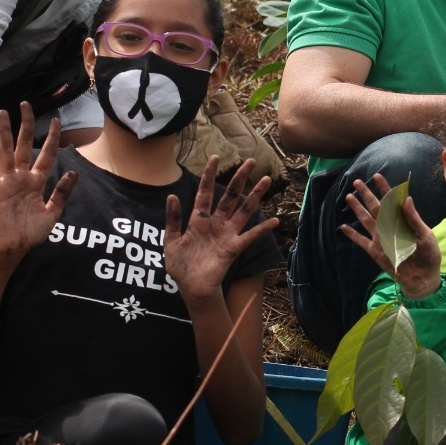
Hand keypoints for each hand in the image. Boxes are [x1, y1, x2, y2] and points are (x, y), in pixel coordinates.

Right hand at [0, 103, 77, 264]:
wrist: (14, 248)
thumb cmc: (32, 232)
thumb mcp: (54, 212)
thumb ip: (62, 193)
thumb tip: (73, 173)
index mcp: (37, 181)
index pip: (47, 154)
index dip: (52, 137)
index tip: (56, 119)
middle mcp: (22, 177)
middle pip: (24, 144)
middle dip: (26, 124)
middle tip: (26, 104)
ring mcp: (8, 183)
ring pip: (6, 152)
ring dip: (5, 133)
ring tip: (3, 113)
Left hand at [164, 157, 277, 304]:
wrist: (190, 288)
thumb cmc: (180, 266)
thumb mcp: (170, 241)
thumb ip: (172, 220)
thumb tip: (171, 195)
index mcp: (198, 220)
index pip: (204, 192)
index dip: (209, 175)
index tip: (214, 157)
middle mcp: (215, 223)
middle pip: (229, 196)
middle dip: (240, 178)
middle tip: (251, 161)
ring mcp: (226, 234)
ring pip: (243, 210)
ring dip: (255, 195)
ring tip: (265, 179)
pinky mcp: (233, 248)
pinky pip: (250, 236)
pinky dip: (263, 229)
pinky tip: (275, 221)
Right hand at [341, 174, 442, 299]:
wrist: (423, 278)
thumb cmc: (428, 255)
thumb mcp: (425, 235)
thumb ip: (413, 218)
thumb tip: (407, 198)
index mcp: (402, 221)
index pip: (392, 201)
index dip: (385, 188)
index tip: (377, 176)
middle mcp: (389, 227)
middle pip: (375, 207)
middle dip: (366, 194)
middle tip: (357, 182)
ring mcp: (381, 239)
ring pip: (366, 220)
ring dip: (358, 209)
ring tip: (349, 197)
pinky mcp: (375, 252)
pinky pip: (361, 241)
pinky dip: (352, 235)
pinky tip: (343, 227)